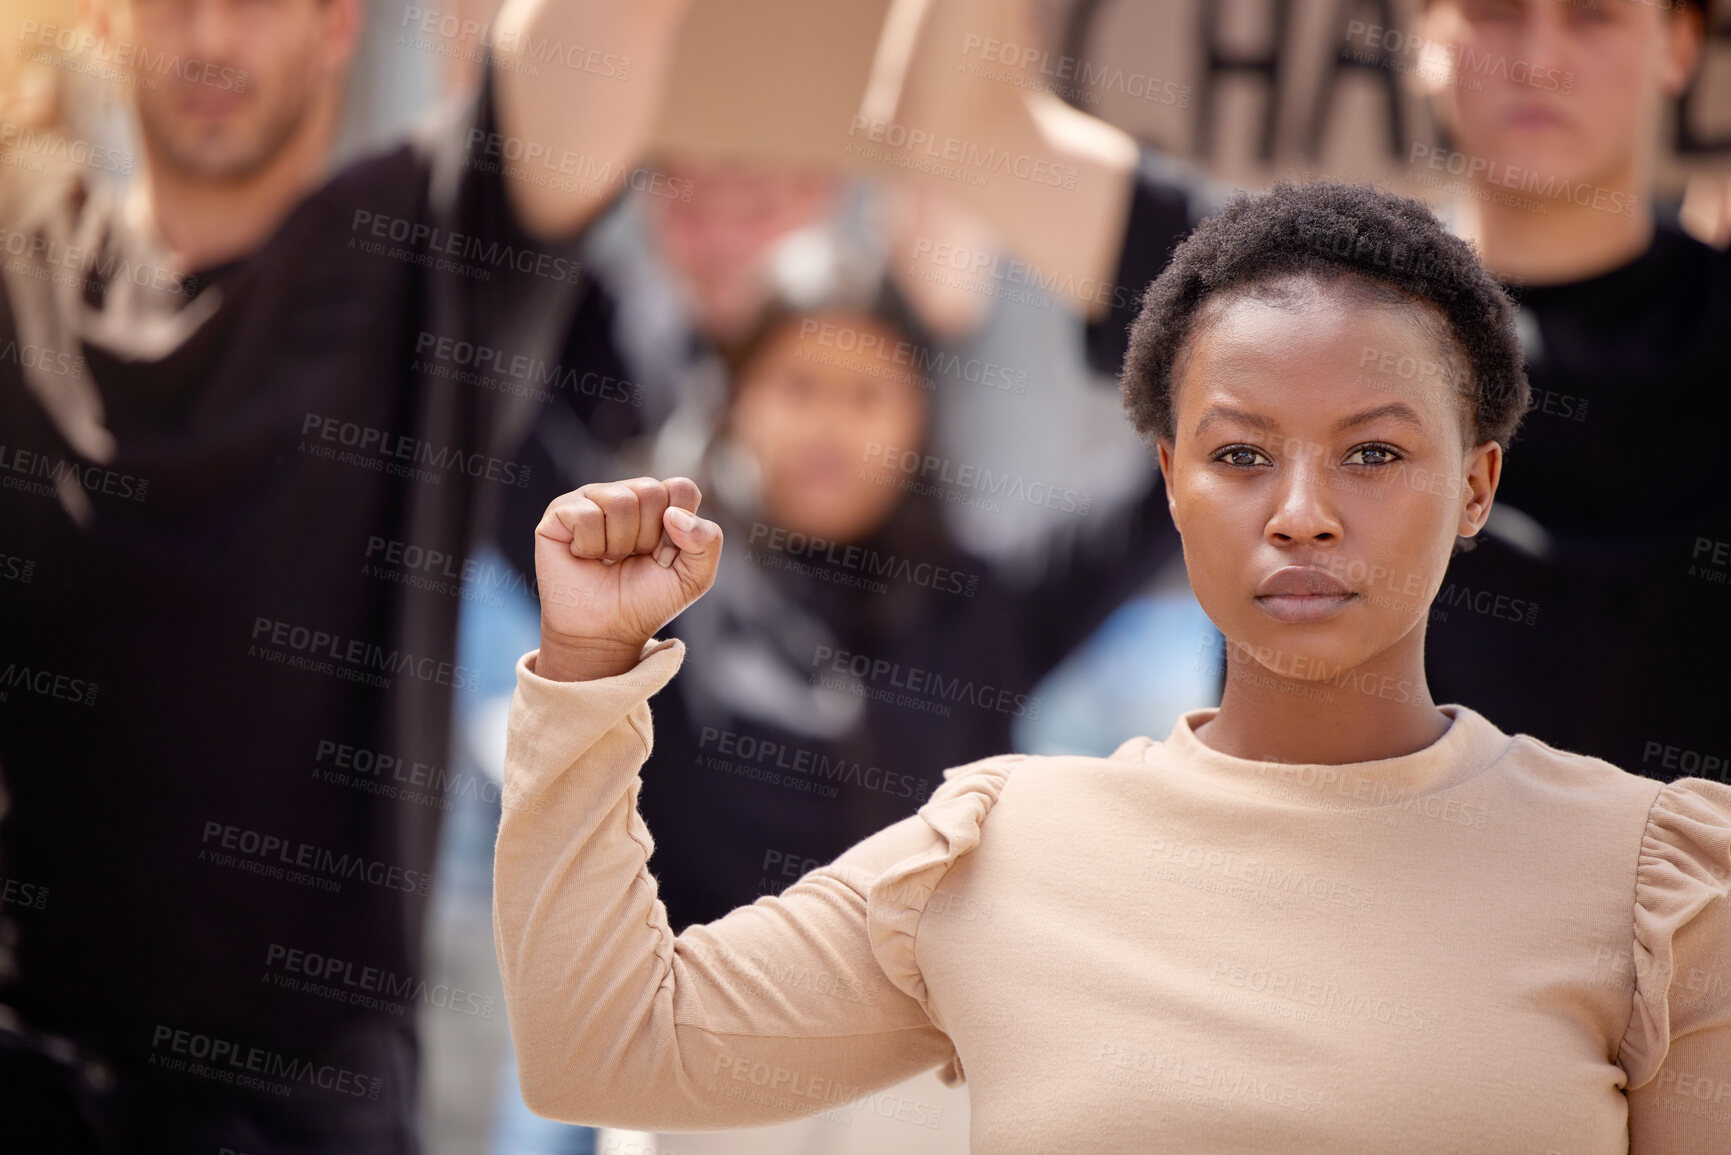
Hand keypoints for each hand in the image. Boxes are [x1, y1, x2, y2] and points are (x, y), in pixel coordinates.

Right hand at [532, 476, 722, 680]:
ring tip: (608, 560)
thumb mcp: (694, 577)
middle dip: (647, 538)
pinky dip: (590, 547)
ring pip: (620, 501)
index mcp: (659, 503)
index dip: (680, 530)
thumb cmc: (647, 601)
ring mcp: (592, 499)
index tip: (665, 558)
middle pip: (651, 492)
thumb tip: (674, 514)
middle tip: (633, 560)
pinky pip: (586, 515)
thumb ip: (707, 541)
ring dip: (618, 545)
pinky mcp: (561, 511)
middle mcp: (626, 493)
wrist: (605, 633)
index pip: (682, 488)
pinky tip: (585, 557)